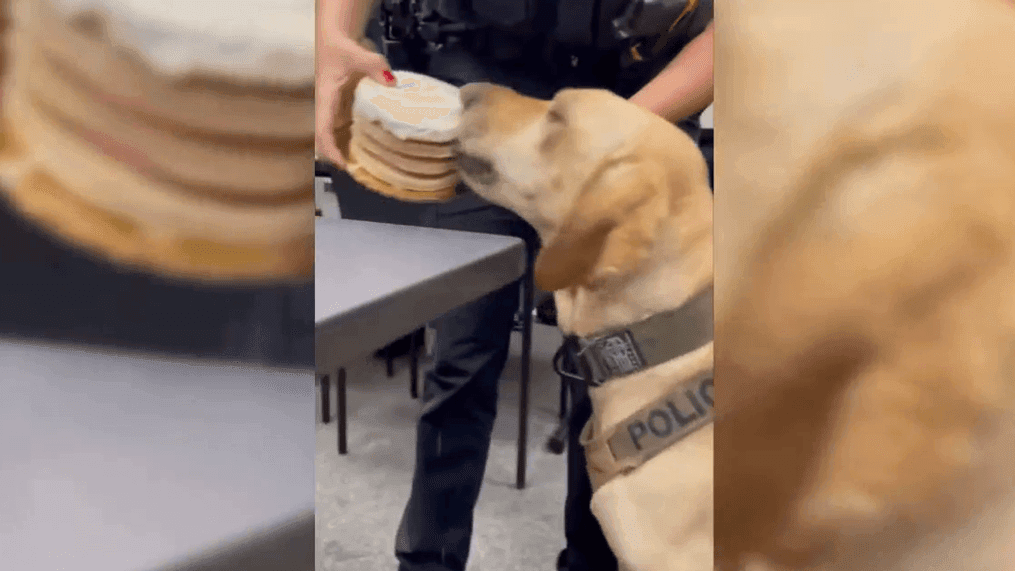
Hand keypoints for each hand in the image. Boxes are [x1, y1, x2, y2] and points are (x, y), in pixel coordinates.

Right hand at [315, 34, 394, 167]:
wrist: (335, 39)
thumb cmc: (340, 47)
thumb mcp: (357, 54)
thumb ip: (375, 66)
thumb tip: (392, 82)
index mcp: (325, 100)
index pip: (322, 131)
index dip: (330, 150)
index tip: (344, 164)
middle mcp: (328, 109)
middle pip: (328, 141)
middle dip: (341, 157)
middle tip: (362, 172)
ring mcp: (336, 110)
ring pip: (338, 137)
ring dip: (349, 151)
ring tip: (370, 165)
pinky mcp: (344, 108)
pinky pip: (349, 129)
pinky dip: (358, 140)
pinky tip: (375, 147)